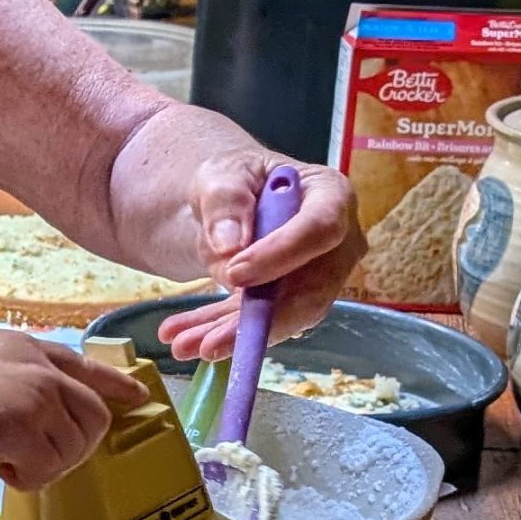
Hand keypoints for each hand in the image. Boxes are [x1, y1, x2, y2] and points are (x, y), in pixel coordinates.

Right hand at [0, 330, 147, 488]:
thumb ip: (4, 370)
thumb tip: (9, 398)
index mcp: (26, 347)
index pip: (83, 364)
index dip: (113, 384)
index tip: (135, 396)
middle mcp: (41, 368)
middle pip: (94, 412)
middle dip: (77, 444)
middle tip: (46, 458)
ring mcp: (37, 396)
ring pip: (76, 444)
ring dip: (50, 463)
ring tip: (14, 464)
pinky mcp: (27, 428)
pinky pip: (49, 466)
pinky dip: (29, 477)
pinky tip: (3, 470)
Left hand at [156, 155, 361, 361]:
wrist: (230, 201)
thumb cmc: (237, 179)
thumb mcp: (222, 174)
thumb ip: (225, 201)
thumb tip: (229, 246)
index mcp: (332, 196)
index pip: (319, 229)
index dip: (282, 256)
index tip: (236, 273)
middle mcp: (337, 244)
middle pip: (309, 291)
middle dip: (258, 321)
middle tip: (209, 342)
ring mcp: (319, 278)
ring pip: (282, 317)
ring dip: (232, 335)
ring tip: (184, 345)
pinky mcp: (291, 303)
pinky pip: (258, 324)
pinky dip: (218, 332)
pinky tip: (182, 339)